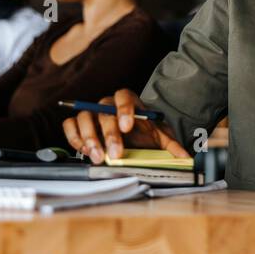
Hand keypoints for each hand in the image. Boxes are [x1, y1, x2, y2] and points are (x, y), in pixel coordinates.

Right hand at [61, 89, 187, 164]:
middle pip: (103, 111)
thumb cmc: (145, 134)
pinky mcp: (79, 125)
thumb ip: (171, 146)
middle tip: (115, 154)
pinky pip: (70, 125)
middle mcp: (108, 105)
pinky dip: (74, 137)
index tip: (128, 126)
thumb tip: (185, 157)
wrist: (134, 136)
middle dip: (109, 134)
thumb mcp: (160, 138)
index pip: (124, 96)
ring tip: (98, 156)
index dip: (124, 109)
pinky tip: (85, 151)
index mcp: (129, 102)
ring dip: (89, 137)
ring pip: (83, 117)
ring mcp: (92, 114)